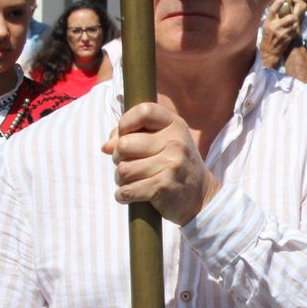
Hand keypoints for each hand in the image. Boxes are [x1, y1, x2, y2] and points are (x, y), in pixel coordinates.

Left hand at [103, 102, 220, 224]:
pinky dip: (122, 195)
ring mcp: (171, 164)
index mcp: (175, 125)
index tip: (124, 136)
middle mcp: (175, 142)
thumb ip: (133, 136)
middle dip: (118, 158)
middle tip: (127, 165)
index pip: (143, 111)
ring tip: (130, 181)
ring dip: (120, 179)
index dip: (125, 123)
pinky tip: (129, 196)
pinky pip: (128, 190)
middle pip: (124, 145)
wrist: (200, 196)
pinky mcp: (164, 187)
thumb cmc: (173, 165)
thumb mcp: (162, 142)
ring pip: (123, 170)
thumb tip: (106, 146)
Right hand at [261, 0, 303, 68]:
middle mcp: (274, 26)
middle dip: (293, 16)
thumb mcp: (267, 25)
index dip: (279, 2)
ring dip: (295, 24)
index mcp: (268, 22)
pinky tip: (290, 33)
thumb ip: (273, 17)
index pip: (274, 9)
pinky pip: (295, 30)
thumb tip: (282, 5)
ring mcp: (281, 33)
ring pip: (294, 24)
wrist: (269, 52)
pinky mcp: (287, 38)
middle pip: (290, 17)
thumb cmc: (268, 37)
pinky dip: (294, 30)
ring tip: (291, 26)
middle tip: (293, 17)